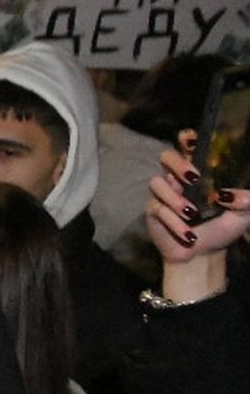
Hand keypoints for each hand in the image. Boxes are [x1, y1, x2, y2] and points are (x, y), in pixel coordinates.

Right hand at [144, 135, 249, 299]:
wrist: (204, 254)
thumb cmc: (223, 227)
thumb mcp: (244, 214)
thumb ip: (246, 200)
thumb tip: (228, 196)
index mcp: (199, 172)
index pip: (189, 147)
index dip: (187, 139)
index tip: (191, 140)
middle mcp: (178, 178)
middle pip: (166, 156)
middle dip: (178, 164)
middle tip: (192, 178)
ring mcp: (164, 194)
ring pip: (157, 182)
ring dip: (175, 198)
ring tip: (192, 214)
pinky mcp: (153, 212)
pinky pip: (157, 209)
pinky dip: (174, 222)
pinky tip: (188, 234)